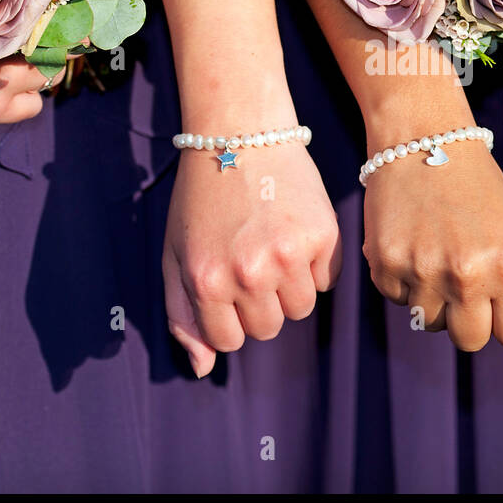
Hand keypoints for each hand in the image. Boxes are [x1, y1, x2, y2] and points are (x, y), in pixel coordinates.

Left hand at [162, 137, 340, 376]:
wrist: (240, 134)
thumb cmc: (202, 197)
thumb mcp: (176, 255)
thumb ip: (182, 316)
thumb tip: (204, 368)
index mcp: (207, 281)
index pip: (230, 340)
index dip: (231, 317)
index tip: (229, 286)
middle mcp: (249, 274)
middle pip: (268, 328)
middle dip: (260, 304)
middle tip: (252, 260)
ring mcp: (289, 255)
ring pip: (301, 309)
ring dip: (290, 288)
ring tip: (274, 246)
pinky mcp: (323, 236)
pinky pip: (326, 280)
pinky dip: (315, 265)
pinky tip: (294, 231)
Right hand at [362, 132, 502, 351]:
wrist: (423, 140)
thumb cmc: (475, 185)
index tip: (500, 311)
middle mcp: (465, 275)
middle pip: (470, 340)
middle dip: (470, 322)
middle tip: (466, 293)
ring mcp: (422, 272)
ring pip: (430, 322)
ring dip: (434, 301)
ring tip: (436, 260)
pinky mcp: (385, 266)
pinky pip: (398, 299)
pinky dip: (404, 282)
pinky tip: (412, 247)